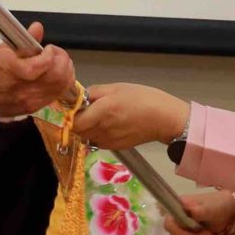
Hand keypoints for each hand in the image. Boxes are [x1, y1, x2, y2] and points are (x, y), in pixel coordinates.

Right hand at [0, 21, 74, 118]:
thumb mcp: (3, 50)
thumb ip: (24, 39)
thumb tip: (38, 27)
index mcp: (16, 71)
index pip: (44, 64)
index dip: (50, 53)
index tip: (46, 48)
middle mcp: (27, 88)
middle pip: (58, 75)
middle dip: (62, 59)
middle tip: (55, 53)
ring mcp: (34, 99)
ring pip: (63, 85)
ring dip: (66, 70)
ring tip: (58, 62)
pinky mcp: (39, 106)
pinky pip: (59, 92)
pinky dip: (63, 81)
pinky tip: (57, 74)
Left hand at [73, 83, 189, 149]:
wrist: (164, 118)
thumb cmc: (143, 98)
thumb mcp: (117, 87)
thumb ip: (95, 92)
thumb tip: (79, 98)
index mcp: (102, 111)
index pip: (73, 121)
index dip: (70, 115)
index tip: (75, 107)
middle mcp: (102, 129)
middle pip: (77, 131)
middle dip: (78, 122)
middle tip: (87, 111)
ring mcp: (108, 141)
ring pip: (86, 137)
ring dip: (87, 129)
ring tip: (100, 118)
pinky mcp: (114, 147)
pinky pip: (97, 142)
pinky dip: (98, 135)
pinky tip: (110, 126)